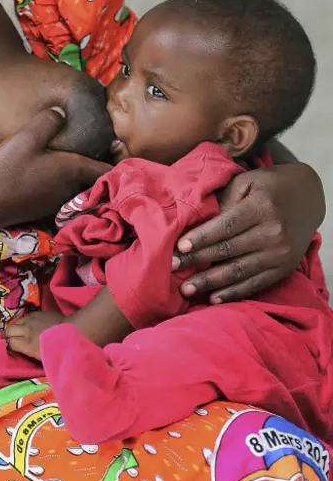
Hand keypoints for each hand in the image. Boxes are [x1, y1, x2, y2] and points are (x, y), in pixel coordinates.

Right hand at [0, 108, 110, 228]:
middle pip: (93, 180)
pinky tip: (54, 175)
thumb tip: (63, 111)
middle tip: (105, 153)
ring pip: (78, 188)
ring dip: (83, 179)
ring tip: (83, 162)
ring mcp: (55, 201)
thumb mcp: (26, 138)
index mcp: (72, 170)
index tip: (126, 153)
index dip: (119, 162)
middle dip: (101, 169)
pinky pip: (63, 194)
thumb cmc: (7, 170)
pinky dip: (66, 186)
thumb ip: (48, 122)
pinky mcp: (42, 208)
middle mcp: (69, 189)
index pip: (104, 169)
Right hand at [5, 311, 65, 358]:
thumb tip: (22, 355)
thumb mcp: (43, 358)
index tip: (8, 349)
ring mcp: (30, 319)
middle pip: (8, 330)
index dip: (7, 346)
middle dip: (6, 335)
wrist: (70, 330)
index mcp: (27, 343)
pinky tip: (27, 326)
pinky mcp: (36, 313)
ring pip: (15, 322)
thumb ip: (30, 354)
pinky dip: (23, 322)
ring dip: (15, 328)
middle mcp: (26, 330)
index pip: (9, 343)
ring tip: (16, 333)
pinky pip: (25, 317)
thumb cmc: (58, 348)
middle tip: (7, 340)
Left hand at [172, 163, 324, 303]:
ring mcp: (281, 254)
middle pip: (229, 251)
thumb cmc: (268, 186)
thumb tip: (200, 222)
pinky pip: (256, 284)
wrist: (308, 196)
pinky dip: (234, 293)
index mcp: (262, 207)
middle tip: (173, 267)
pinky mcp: (285, 268)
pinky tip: (214, 298)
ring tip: (187, 289)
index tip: (179, 246)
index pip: (227, 226)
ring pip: (240, 272)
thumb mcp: (247, 181)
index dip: (202, 238)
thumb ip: (225, 199)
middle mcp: (274, 233)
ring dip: (211, 283)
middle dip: (198, 261)